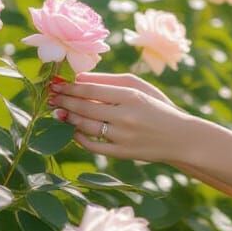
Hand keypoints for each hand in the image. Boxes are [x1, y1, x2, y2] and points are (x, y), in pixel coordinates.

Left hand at [48, 72, 194, 164]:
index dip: (70, 86)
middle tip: (51, 97)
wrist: (180, 138)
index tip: (56, 83)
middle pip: (85, 106)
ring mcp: (123, 136)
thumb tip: (79, 78)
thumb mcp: (140, 87)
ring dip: (68, 118)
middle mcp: (126, 116)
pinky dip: (79, 137)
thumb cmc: (157, 107)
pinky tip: (73, 130)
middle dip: (64, 101)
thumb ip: (110, 81)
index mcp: (131, 95)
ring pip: (85, 126)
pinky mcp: (122, 153)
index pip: (91, 89)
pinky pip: (92, 145)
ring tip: (59, 111)